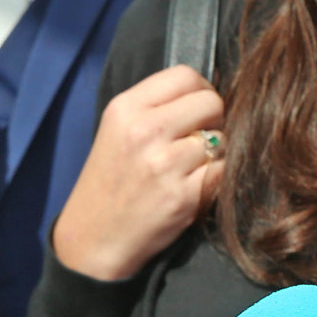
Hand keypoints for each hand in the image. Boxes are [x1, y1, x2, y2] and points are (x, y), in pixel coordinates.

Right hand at [53, 65, 224, 281]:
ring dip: (216, 152)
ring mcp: (165, 165)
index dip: (200, 89)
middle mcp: (145, 131)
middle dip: (214, 119)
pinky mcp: (184, 196)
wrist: (93, 241)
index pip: (185, 75)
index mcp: (125, 108)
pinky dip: (216, 178)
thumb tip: (208, 90)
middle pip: (212, 102)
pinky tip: (194, 187)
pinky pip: (224, 171)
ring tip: (190, 167)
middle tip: (198, 139)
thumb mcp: (118, 131)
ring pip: (223, 138)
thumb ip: (158, 107)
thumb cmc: (111, 183)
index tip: (196, 109)